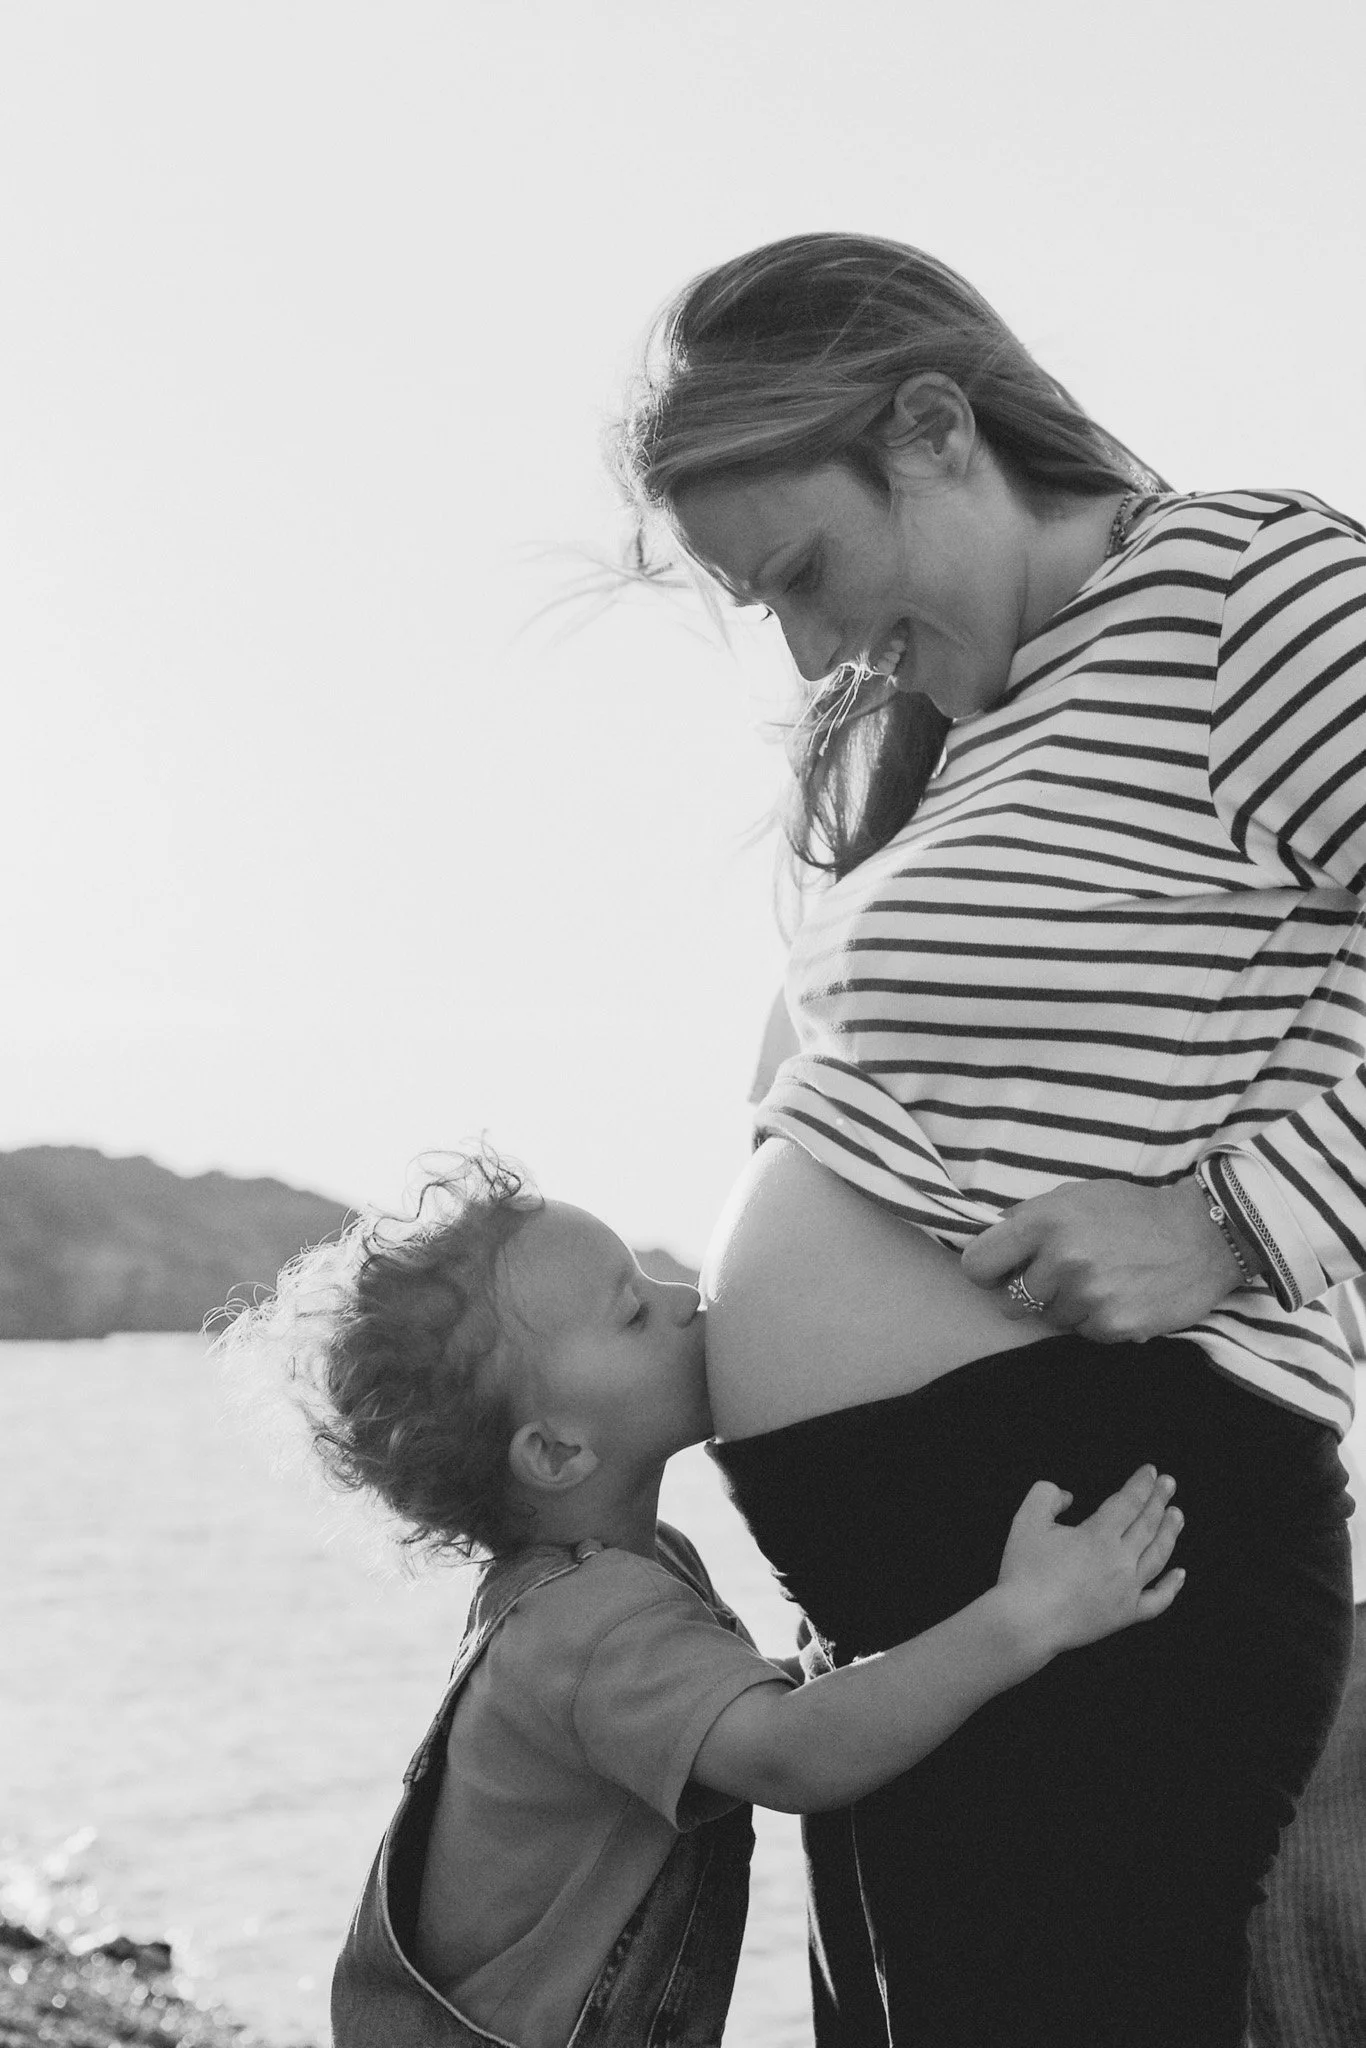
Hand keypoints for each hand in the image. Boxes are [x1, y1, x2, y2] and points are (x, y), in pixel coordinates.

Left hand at [959, 1177, 1244, 1341]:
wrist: (1202, 1234)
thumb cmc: (1133, 1212)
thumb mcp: (1076, 1196)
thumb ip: (1030, 1218)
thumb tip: (991, 1239)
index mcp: (1044, 1221)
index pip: (977, 1264)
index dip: (988, 1271)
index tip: (1002, 1271)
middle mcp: (1062, 1259)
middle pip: (1010, 1301)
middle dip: (1030, 1291)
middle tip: (1062, 1275)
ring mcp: (1087, 1295)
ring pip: (1047, 1319)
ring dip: (1067, 1305)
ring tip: (1101, 1280)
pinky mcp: (1112, 1325)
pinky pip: (1082, 1332)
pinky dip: (1096, 1320)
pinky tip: (1120, 1296)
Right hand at [995, 1466, 1183, 1657]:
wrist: (1026, 1623)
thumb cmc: (1024, 1572)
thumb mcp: (1026, 1520)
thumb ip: (1046, 1495)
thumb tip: (1067, 1496)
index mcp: (1099, 1535)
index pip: (1129, 1502)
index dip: (1141, 1484)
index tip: (1151, 1472)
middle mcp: (1120, 1561)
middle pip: (1148, 1524)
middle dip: (1159, 1500)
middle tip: (1169, 1484)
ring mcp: (1127, 1590)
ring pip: (1158, 1556)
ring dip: (1169, 1533)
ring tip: (1177, 1516)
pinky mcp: (1125, 1615)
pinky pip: (1158, 1600)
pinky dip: (1172, 1587)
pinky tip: (1180, 1573)